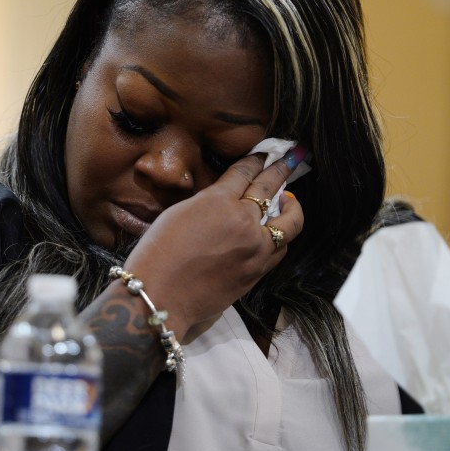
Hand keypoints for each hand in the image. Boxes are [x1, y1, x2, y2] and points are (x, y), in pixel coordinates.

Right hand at [123, 152, 304, 335]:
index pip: (245, 172)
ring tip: (290, 201)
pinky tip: (277, 233)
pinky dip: (280, 238)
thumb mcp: (178, 213)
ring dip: (291, 208)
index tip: (264, 154)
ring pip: (288, 223)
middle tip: (290, 159)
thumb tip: (226, 198)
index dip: (256, 160)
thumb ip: (208, 202)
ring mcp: (255, 248)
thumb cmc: (157, 254)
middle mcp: (243, 221)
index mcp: (219, 201)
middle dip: (281, 170)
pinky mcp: (257, 271)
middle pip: (270, 188)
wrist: (161, 296)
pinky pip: (279, 249)